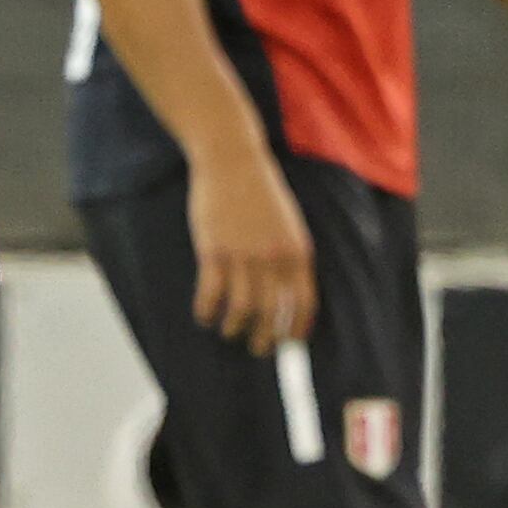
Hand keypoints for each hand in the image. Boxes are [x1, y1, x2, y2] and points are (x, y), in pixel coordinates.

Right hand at [186, 138, 313, 354]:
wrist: (233, 160)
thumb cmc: (261, 192)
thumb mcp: (289, 224)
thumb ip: (290, 256)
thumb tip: (286, 293)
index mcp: (297, 251)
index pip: (303, 303)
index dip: (296, 328)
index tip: (289, 343)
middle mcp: (273, 257)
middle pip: (272, 313)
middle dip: (265, 337)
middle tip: (256, 347)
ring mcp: (243, 254)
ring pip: (241, 309)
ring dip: (234, 327)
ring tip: (228, 331)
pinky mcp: (214, 250)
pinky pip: (211, 292)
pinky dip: (206, 310)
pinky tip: (204, 315)